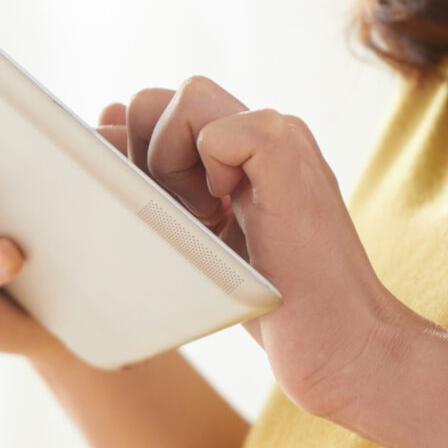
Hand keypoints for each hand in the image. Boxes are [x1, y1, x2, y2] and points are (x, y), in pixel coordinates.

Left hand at [104, 77, 432, 422]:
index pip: (153, 111)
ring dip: (171, 164)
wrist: (346, 350)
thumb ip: (154, 182)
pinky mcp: (289, 157)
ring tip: (206, 222)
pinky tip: (231, 218)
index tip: (153, 212)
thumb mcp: (193, 241)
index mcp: (235, 153)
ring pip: (186, 98)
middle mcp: (259, 135)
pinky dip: (209, 172)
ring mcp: (280, 140)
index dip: (129, 156)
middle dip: (143, 159)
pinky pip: (223, 130)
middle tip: (183, 221)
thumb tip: (101, 123)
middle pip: (157, 99)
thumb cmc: (271, 309)